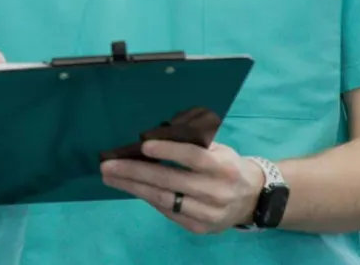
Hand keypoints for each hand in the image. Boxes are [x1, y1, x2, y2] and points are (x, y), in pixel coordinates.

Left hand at [100, 139, 264, 234]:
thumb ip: (193, 142)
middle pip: (171, 181)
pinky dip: (147, 197)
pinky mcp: (199, 227)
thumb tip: (155, 132)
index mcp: (223, 166)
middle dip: (135, 172)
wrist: (251, 198)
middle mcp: (216, 191)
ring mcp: (207, 213)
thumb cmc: (227, 165)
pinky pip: (167, 211)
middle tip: (108, 165)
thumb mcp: (218, 148)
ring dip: (133, 187)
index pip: (193, 157)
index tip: (143, 144)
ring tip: (111, 177)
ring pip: (164, 199)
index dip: (169, 150)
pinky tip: (130, 187)